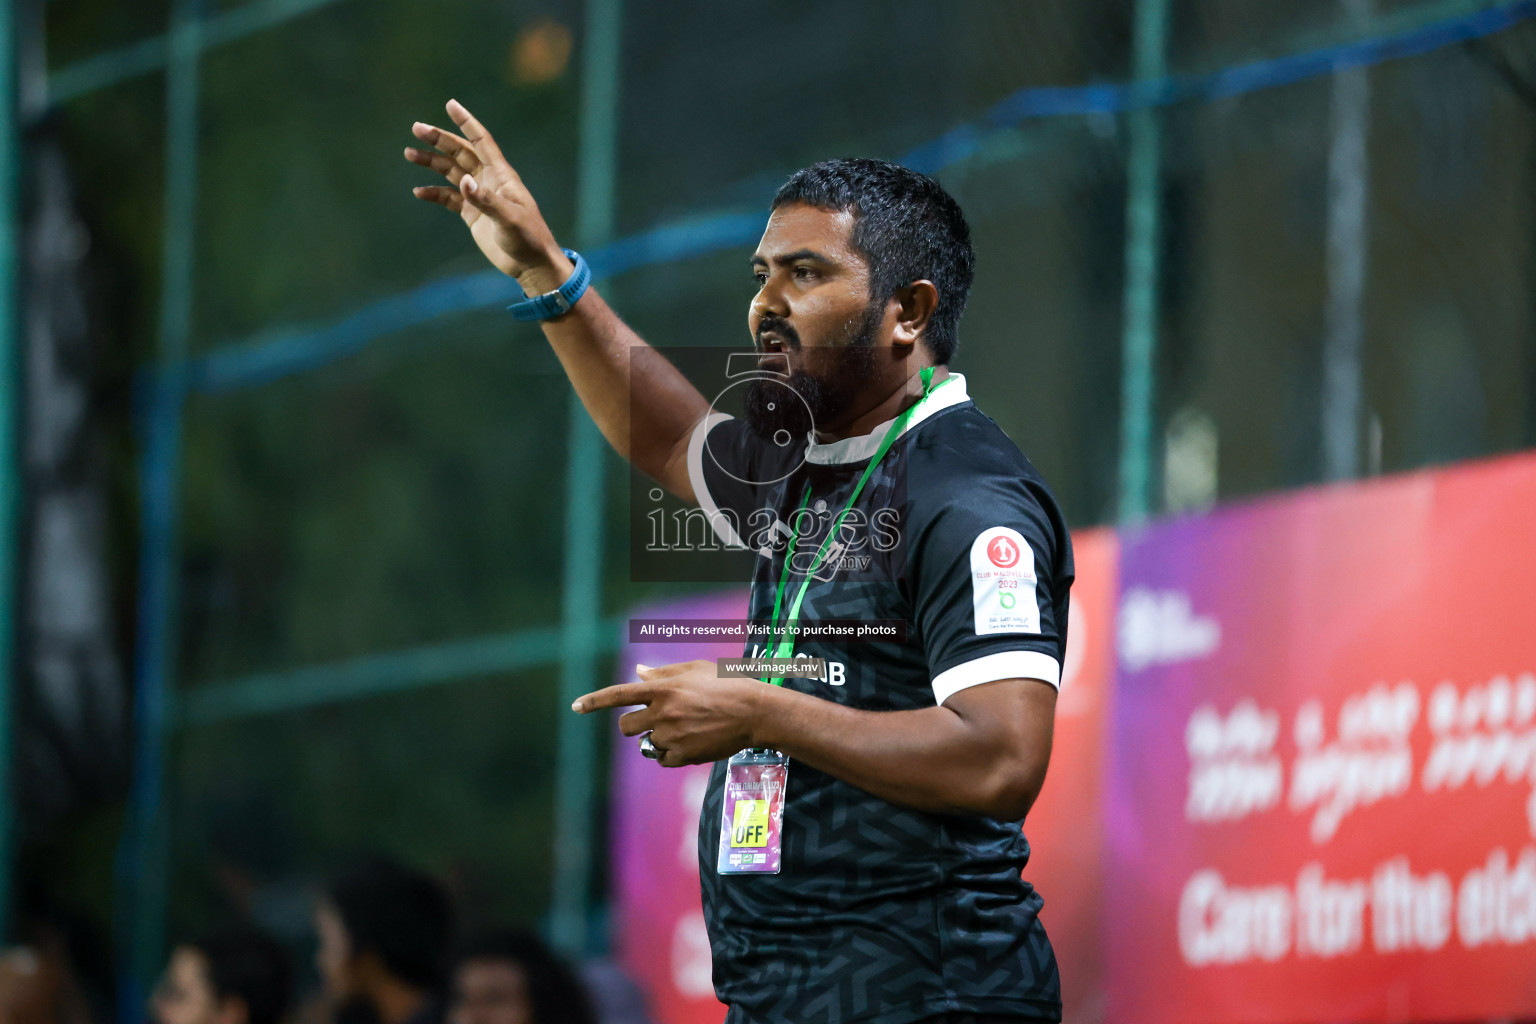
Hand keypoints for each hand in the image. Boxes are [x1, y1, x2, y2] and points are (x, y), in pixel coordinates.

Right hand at [405, 99, 571, 291]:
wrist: (530, 264)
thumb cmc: (527, 239)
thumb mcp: (509, 219)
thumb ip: (486, 200)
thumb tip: (463, 181)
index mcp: (501, 175)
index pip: (482, 141)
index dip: (467, 122)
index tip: (451, 104)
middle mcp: (489, 181)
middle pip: (461, 152)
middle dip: (439, 139)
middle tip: (416, 128)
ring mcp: (479, 196)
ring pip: (451, 172)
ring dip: (432, 162)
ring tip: (409, 153)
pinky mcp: (473, 214)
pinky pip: (449, 198)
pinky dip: (434, 193)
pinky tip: (418, 192)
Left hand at [572, 661, 765, 766]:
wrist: (753, 711)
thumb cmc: (726, 684)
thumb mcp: (694, 670)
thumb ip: (662, 673)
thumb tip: (638, 672)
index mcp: (662, 687)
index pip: (618, 695)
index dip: (594, 701)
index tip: (575, 707)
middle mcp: (662, 711)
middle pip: (626, 727)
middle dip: (634, 726)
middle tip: (654, 722)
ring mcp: (671, 735)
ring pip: (648, 744)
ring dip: (659, 739)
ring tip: (687, 729)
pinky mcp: (682, 755)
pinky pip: (663, 759)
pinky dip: (671, 754)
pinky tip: (692, 742)